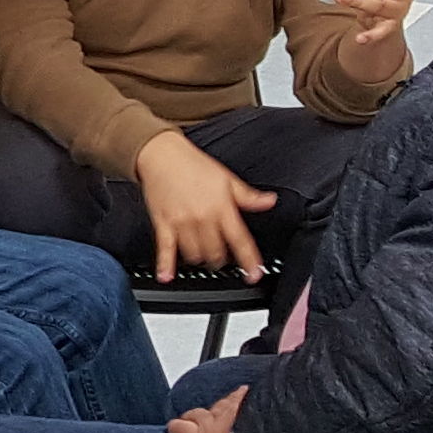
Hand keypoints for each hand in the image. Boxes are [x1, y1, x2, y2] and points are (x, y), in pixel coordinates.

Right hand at [134, 130, 272, 280]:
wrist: (163, 155)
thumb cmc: (194, 165)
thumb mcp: (227, 179)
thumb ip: (248, 196)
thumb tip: (270, 201)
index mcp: (221, 208)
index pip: (240, 240)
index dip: (250, 260)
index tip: (254, 275)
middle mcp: (203, 218)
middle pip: (216, 253)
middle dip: (222, 260)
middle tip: (223, 259)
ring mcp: (182, 223)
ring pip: (195, 255)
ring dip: (201, 260)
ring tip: (203, 258)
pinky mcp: (164, 224)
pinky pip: (165, 249)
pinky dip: (165, 265)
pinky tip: (167, 276)